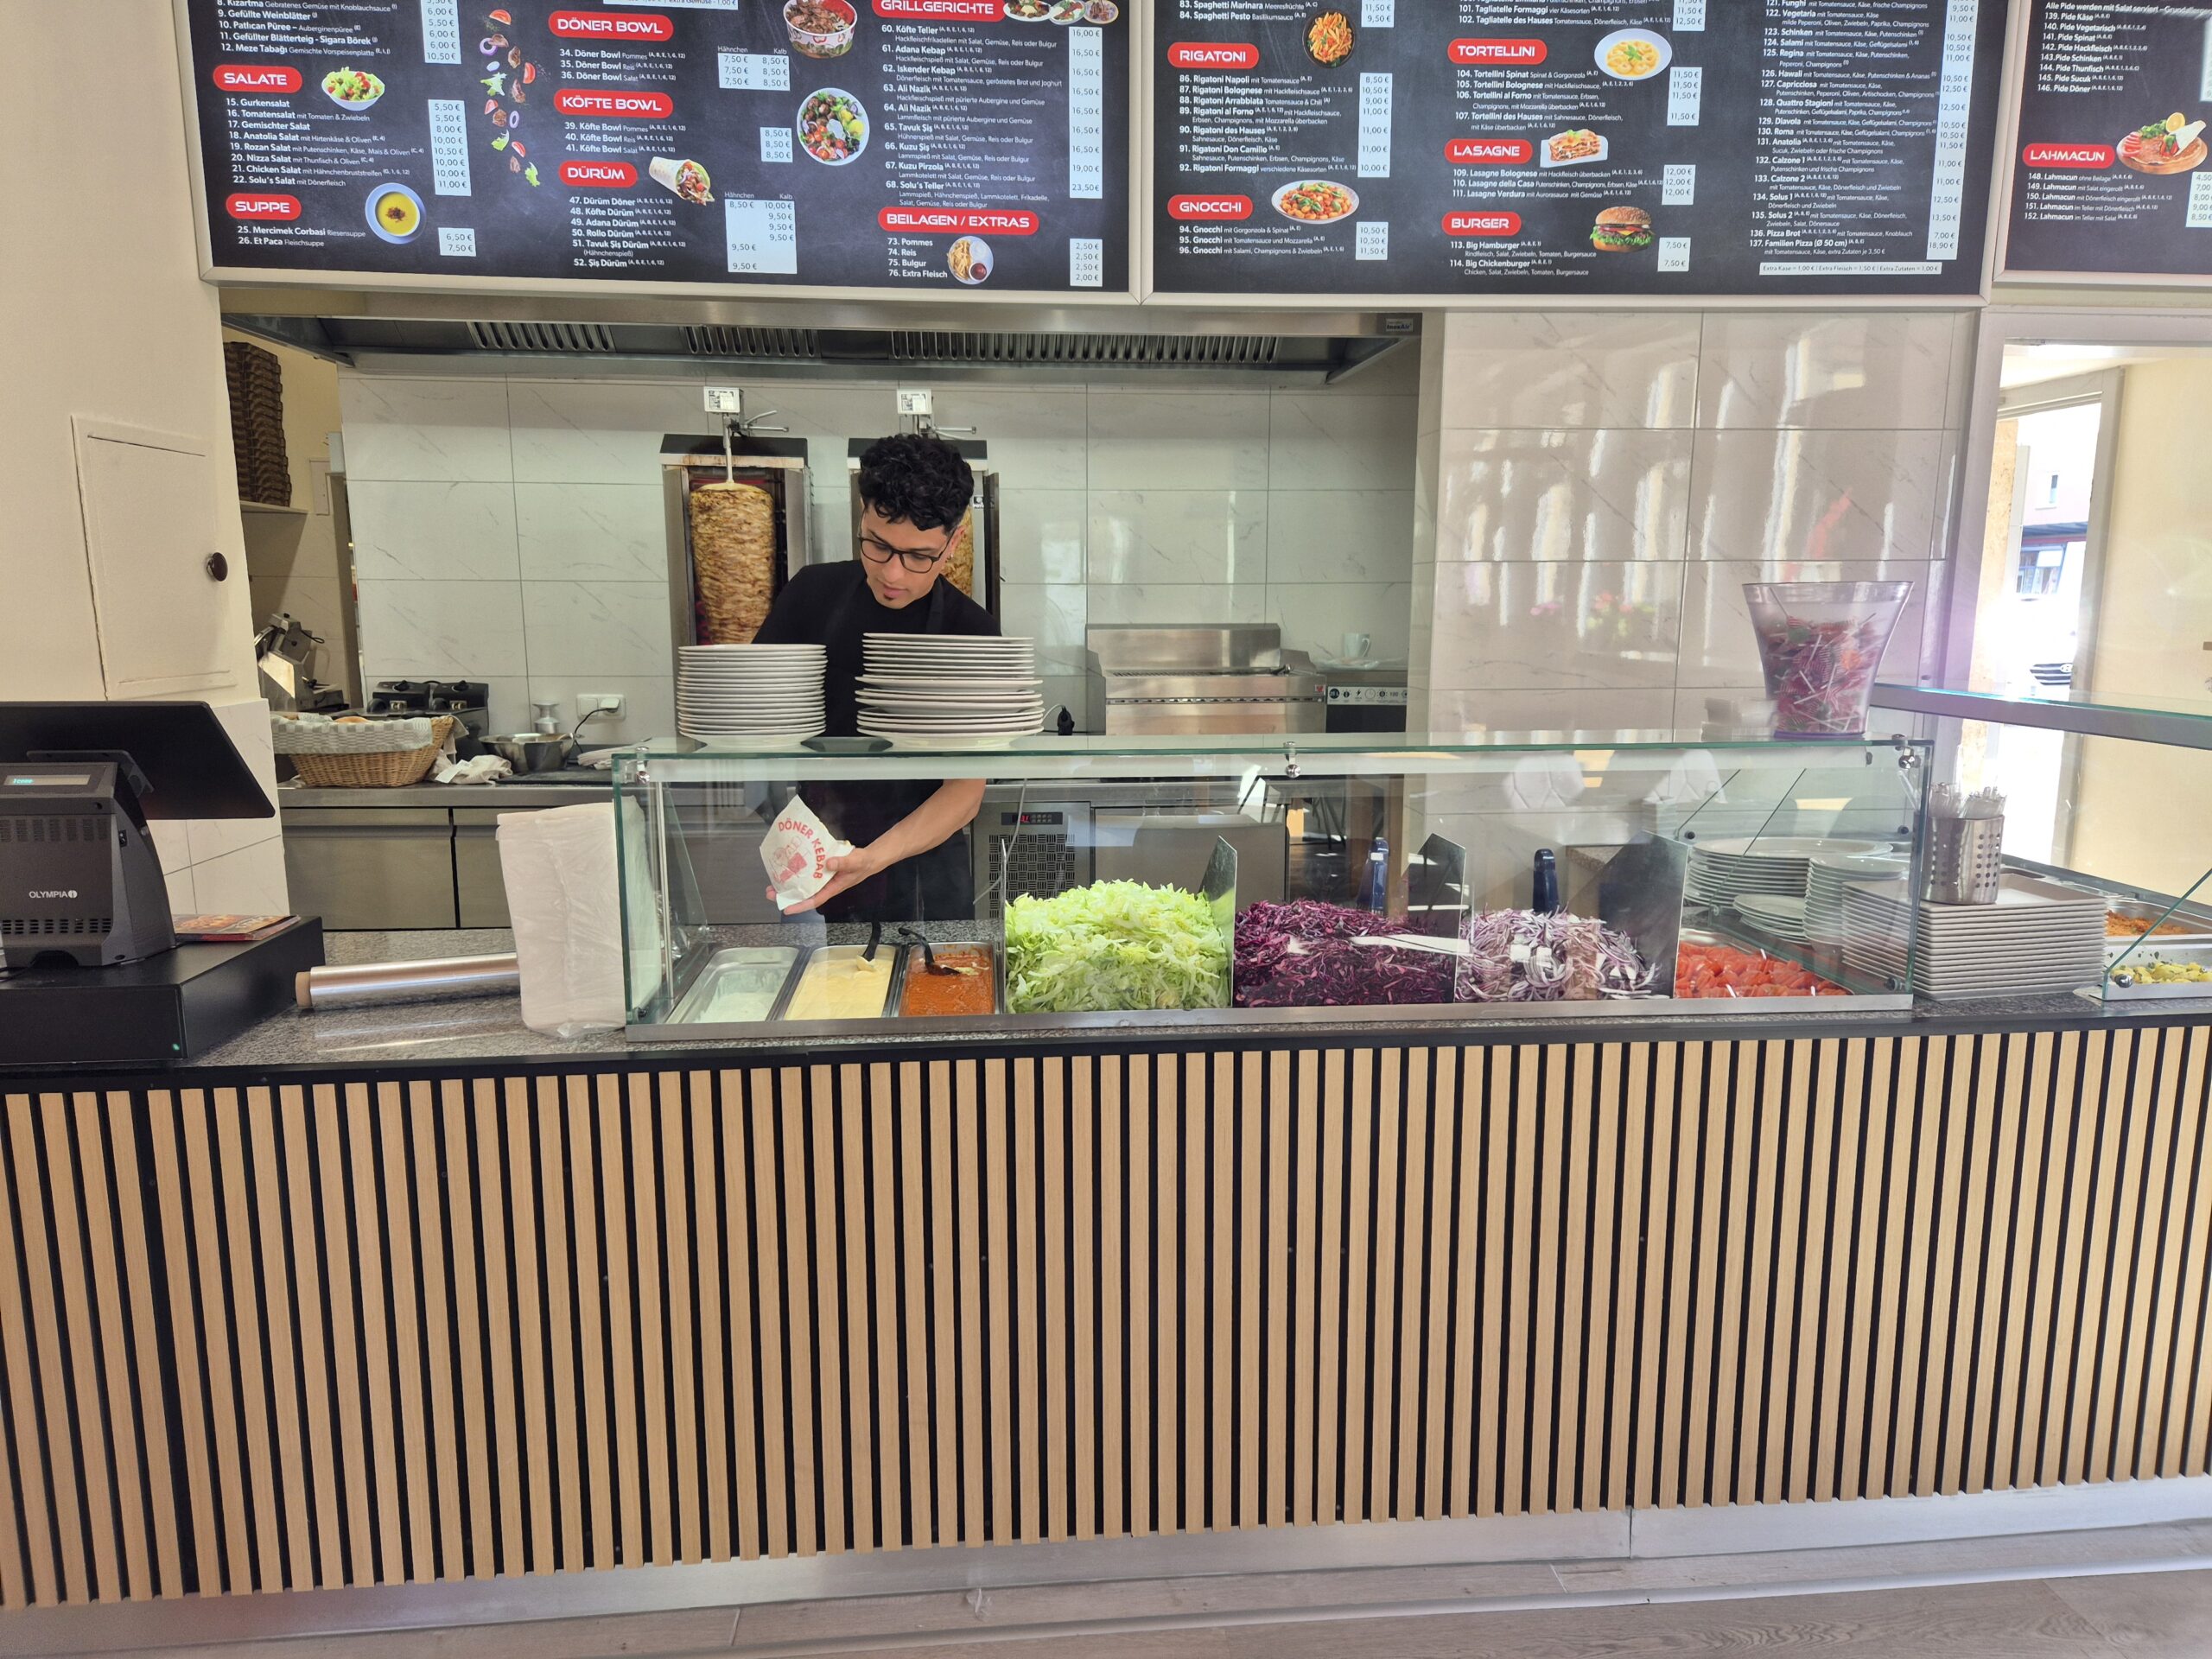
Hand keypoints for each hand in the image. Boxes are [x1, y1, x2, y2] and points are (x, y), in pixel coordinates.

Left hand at [767, 843, 886, 914]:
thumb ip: (843, 862)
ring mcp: (822, 878)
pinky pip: (807, 874)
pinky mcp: (822, 870)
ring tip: (773, 884)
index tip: (786, 908)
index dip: (800, 905)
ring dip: (789, 885)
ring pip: (803, 885)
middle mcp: (825, 885)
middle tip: (770, 893)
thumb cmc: (863, 863)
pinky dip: (797, 874)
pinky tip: (787, 869)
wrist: (868, 859)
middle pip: (804, 894)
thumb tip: (828, 863)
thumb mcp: (855, 861)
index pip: (814, 899)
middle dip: (787, 896)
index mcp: (832, 887)